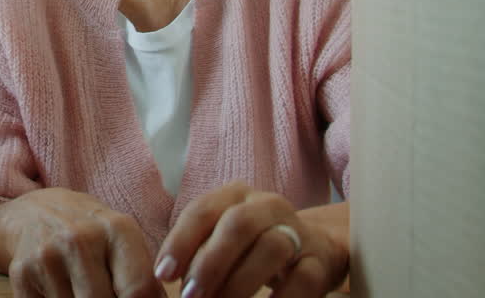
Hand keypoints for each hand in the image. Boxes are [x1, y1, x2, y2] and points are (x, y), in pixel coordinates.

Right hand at [0, 187, 164, 297]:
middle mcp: (80, 239)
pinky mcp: (21, 272)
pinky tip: (61, 290)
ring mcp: (47, 256)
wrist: (35, 212)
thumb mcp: (123, 241)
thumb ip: (143, 277)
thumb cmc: (91, 233)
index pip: (138, 289)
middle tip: (105, 292)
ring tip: (82, 288)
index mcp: (116, 228)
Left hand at [154, 183, 347, 297]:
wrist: (317, 248)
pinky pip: (304, 278)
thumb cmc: (252, 247)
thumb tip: (163, 279)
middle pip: (238, 224)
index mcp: (235, 197)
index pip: (203, 211)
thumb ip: (197, 252)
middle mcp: (267, 206)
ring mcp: (298, 231)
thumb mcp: (223, 240)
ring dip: (241, 282)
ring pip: (272, 247)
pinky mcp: (321, 260)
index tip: (163, 275)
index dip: (180, 242)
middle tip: (191, 297)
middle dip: (211, 263)